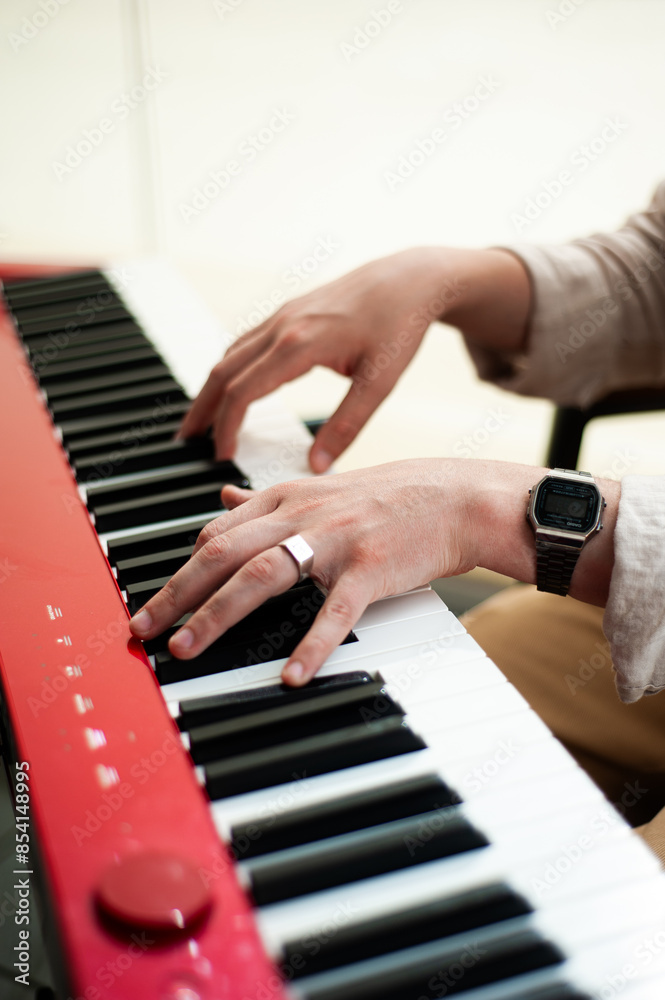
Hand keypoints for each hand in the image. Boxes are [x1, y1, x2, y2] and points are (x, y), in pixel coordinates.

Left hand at [128, 458, 486, 685]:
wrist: (455, 497)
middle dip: (177, 594)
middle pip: (222, 553)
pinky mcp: (371, 569)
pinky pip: (334, 611)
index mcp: (286, 498)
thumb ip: (267, 500)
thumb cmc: (389, 498)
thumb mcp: (320, 489)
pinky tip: (291, 675)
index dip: (180, 570)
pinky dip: (311, 644)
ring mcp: (335, 540)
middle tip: (144, 630)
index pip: (215, 534)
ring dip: (217, 614)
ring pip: (262, 575)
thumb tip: (223, 499)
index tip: (156, 603)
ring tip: (187, 649)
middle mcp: (301, 515)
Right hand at [177, 249, 461, 470]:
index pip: (244, 392)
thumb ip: (347, 426)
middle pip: (223, 372)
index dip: (227, 427)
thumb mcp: (380, 383)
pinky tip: (229, 386)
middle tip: (186, 442)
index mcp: (300, 344)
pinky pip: (245, 342)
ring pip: (230, 355)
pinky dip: (228, 368)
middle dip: (202, 410)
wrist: (410, 279)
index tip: (221, 455)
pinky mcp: (289, 312)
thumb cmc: (400, 327)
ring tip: (199, 420)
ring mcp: (282, 315)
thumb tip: (318, 466)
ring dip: (211, 389)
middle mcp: (283, 326)